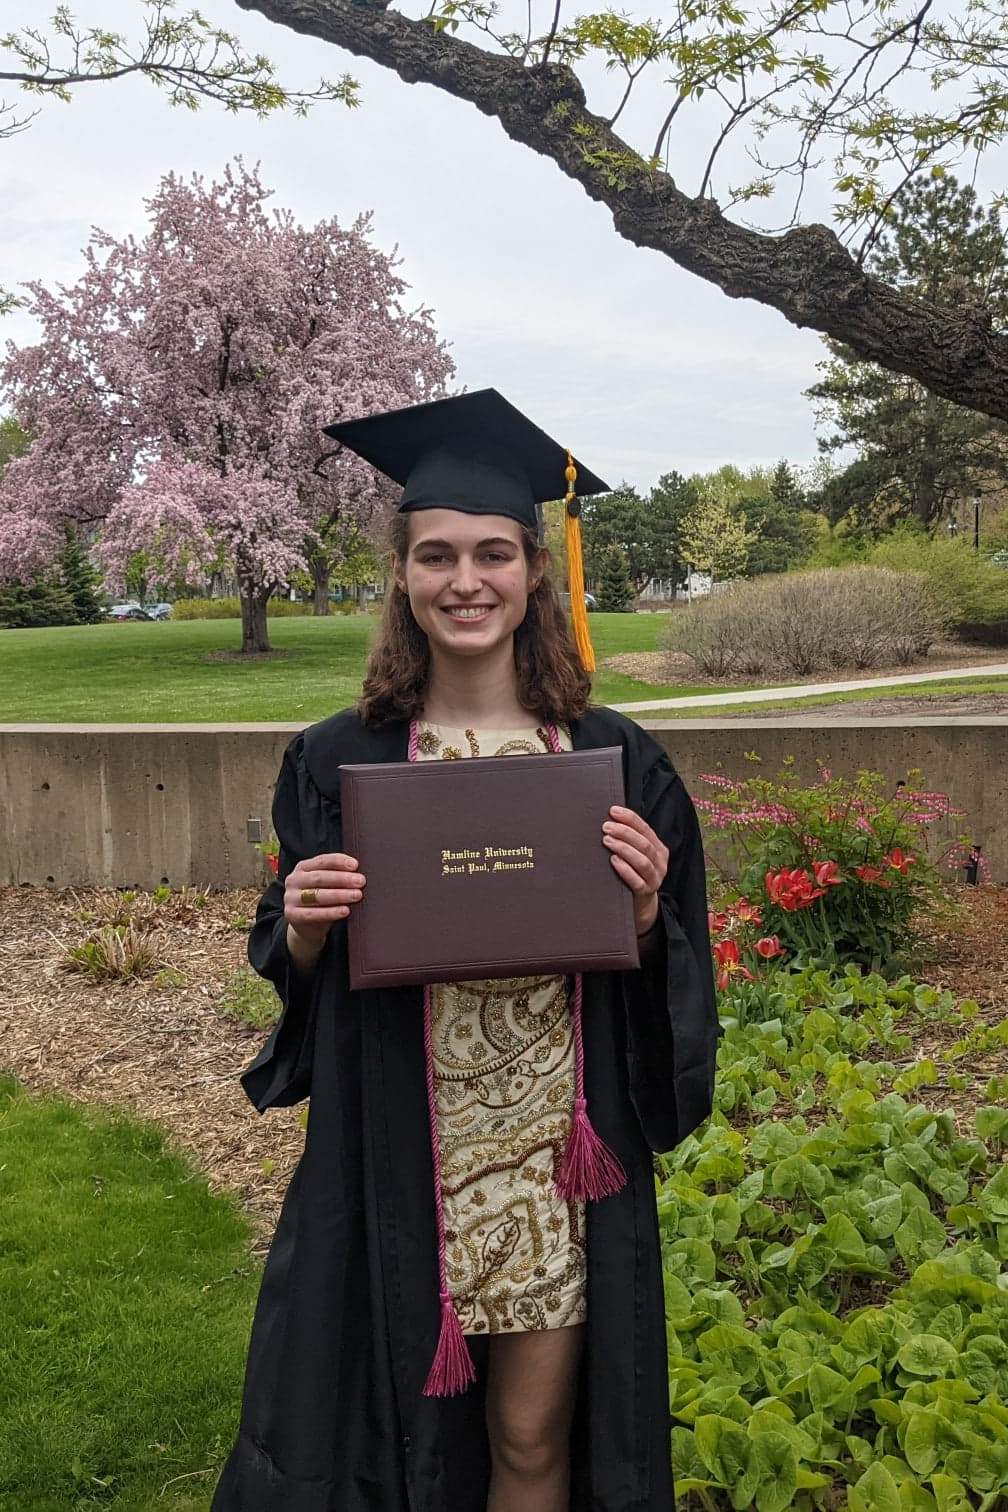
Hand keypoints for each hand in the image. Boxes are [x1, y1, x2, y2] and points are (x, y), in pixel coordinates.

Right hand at [284, 852, 366, 946]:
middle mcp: (294, 880)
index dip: (339, 862)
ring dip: (339, 895)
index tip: (356, 865)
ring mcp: (291, 898)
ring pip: (317, 895)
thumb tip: (358, 873)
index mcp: (302, 868)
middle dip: (342, 879)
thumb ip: (337, 876)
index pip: (322, 861)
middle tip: (361, 881)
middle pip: (319, 877)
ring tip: (357, 895)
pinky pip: (313, 914)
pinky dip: (331, 912)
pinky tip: (345, 911)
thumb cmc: (322, 900)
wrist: (307, 926)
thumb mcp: (327, 885)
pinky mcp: (292, 915)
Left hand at [602, 806, 667, 936]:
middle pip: (644, 844)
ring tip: (607, 841)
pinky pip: (637, 881)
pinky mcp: (646, 892)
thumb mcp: (637, 855)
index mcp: (659, 849)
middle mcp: (660, 863)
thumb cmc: (634, 873)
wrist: (640, 904)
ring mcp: (655, 879)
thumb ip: (630, 840)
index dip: (630, 818)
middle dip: (624, 832)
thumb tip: (611, 818)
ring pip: (642, 861)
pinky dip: (625, 869)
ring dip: (623, 848)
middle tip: (606, 827)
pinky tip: (613, 861)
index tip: (612, 811)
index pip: (646, 829)